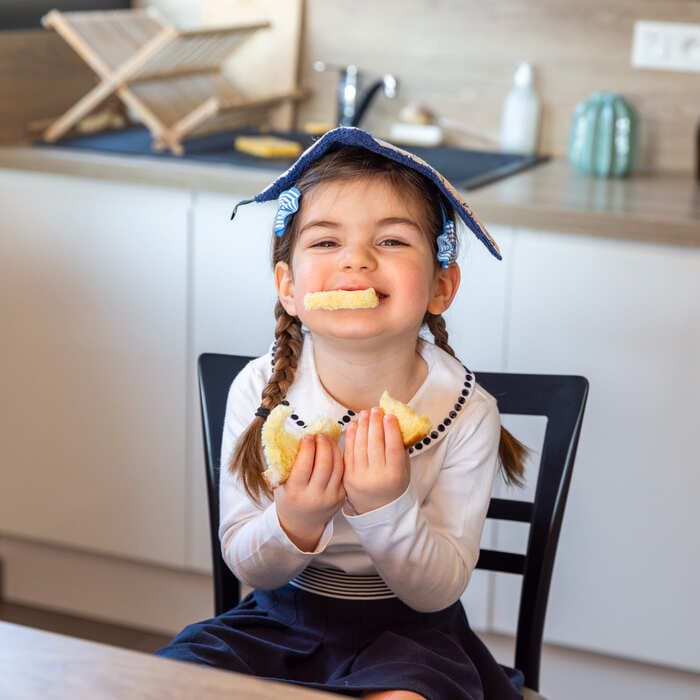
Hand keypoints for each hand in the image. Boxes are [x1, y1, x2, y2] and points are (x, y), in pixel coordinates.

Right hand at [275, 433, 345, 550]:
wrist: (301, 524)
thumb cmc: (289, 498)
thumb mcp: (281, 484)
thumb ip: (287, 465)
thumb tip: (294, 438)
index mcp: (295, 492)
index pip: (304, 465)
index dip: (307, 447)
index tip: (307, 436)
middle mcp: (314, 497)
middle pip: (324, 464)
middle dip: (323, 445)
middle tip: (319, 435)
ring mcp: (330, 498)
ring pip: (337, 467)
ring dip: (333, 449)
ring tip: (327, 439)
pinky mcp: (341, 497)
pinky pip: (342, 472)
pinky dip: (339, 458)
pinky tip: (334, 449)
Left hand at [343, 407, 409, 514]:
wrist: (378, 508)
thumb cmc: (394, 484)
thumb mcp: (404, 468)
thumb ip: (400, 447)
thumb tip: (393, 421)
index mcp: (395, 475)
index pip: (393, 448)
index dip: (391, 430)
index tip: (389, 415)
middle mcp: (377, 477)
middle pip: (375, 445)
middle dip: (375, 424)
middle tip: (376, 410)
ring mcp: (360, 477)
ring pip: (361, 447)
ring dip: (362, 427)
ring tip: (365, 414)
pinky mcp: (347, 477)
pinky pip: (349, 452)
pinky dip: (351, 436)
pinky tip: (354, 425)